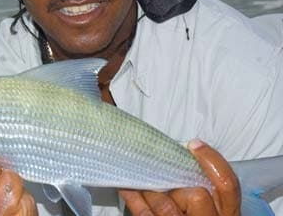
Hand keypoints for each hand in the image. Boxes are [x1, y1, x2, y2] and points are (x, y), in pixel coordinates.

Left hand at [119, 139, 241, 214]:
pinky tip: (127, 186)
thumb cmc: (196, 212)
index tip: (194, 144)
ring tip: (141, 176)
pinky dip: (133, 197)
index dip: (212, 161)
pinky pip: (145, 213)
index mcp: (226, 211)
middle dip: (178, 182)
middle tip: (165, 173)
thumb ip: (205, 182)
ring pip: (165, 205)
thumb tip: (186, 153)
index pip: (227, 184)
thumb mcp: (214, 203)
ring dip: (150, 188)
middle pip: (196, 195)